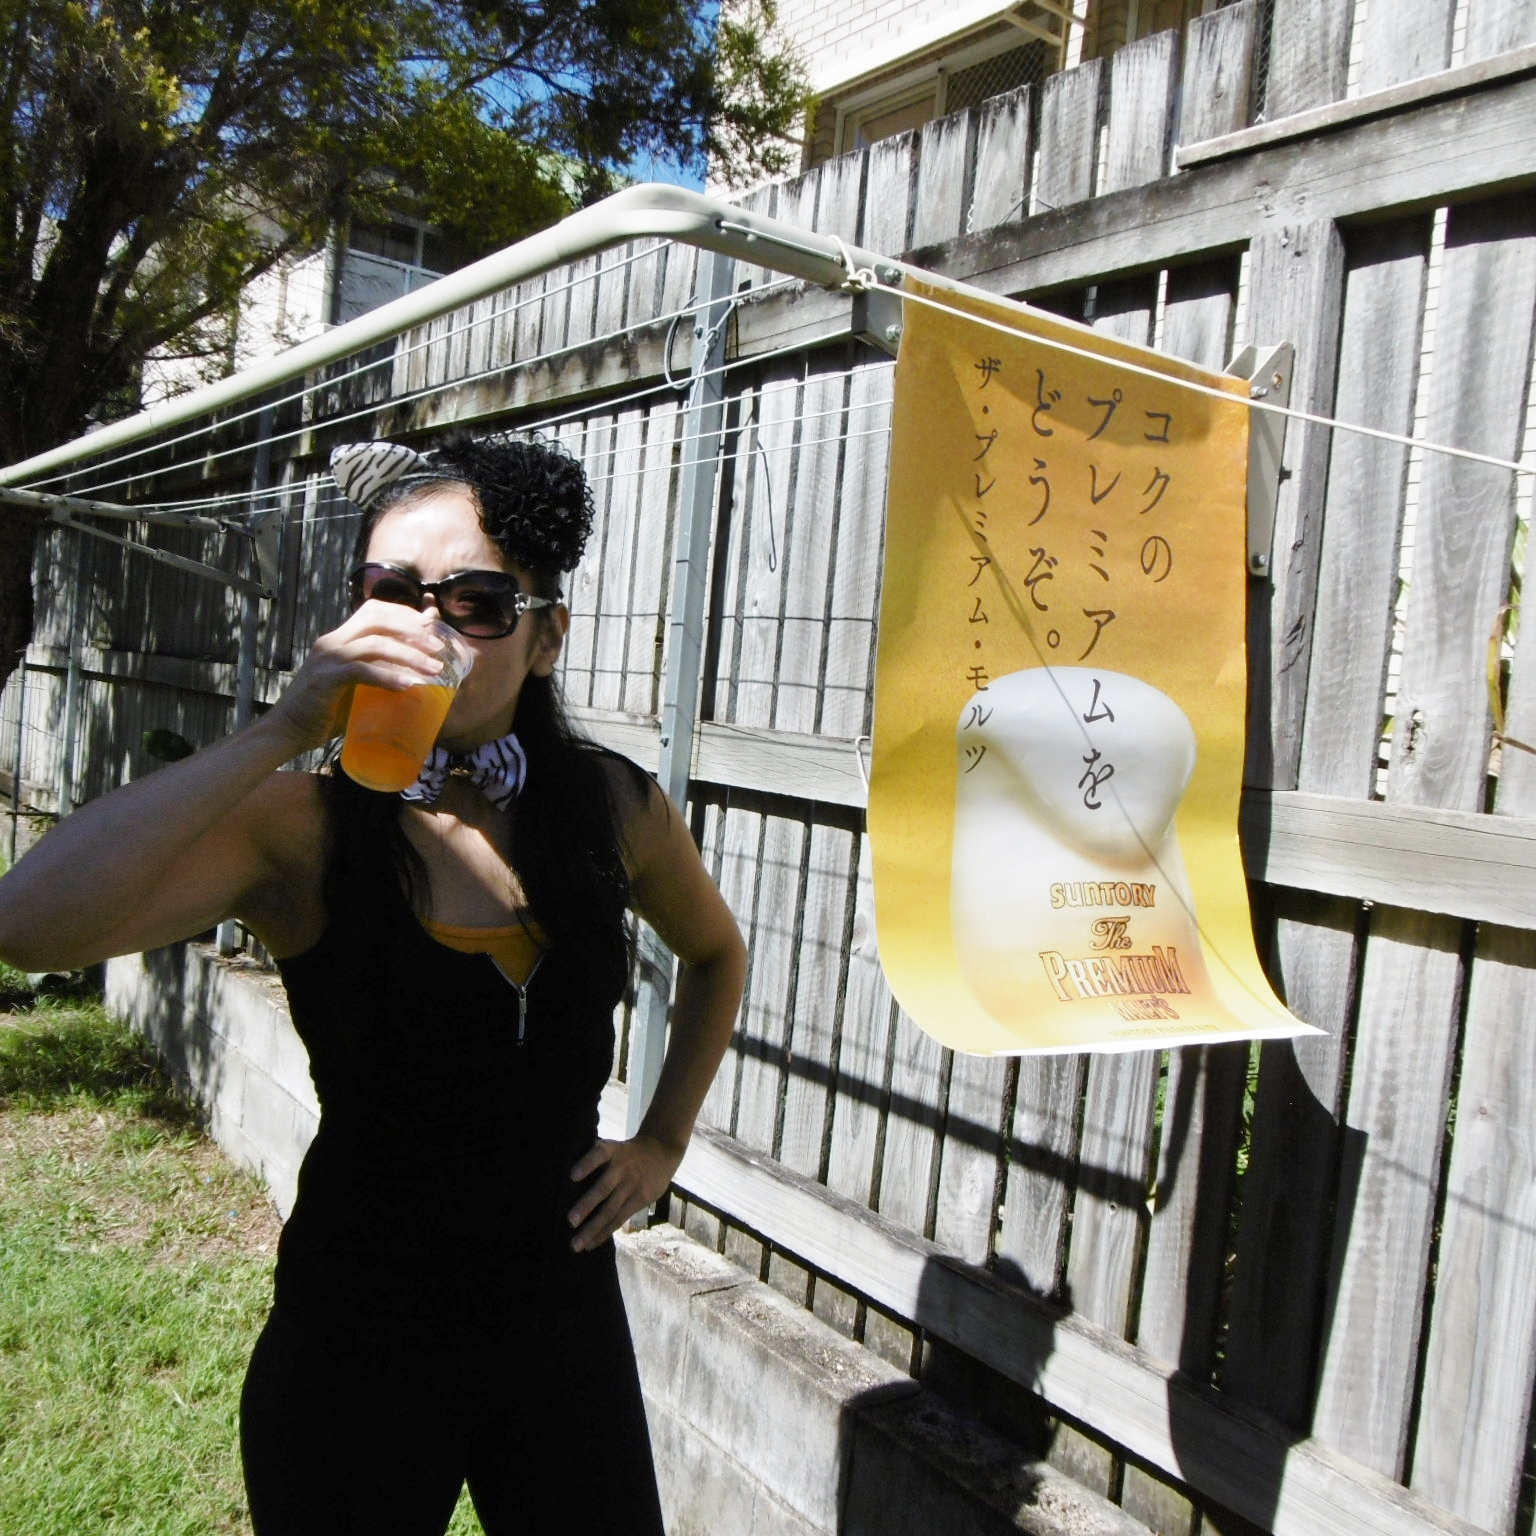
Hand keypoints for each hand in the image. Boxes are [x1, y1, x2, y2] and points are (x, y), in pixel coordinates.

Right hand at [263, 602, 446, 753]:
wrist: (288, 731)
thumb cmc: (326, 711)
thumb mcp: (356, 685)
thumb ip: (378, 673)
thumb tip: (415, 675)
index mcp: (340, 638)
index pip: (375, 610)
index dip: (405, 614)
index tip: (432, 628)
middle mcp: (333, 642)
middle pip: (378, 618)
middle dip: (413, 629)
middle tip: (438, 648)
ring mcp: (327, 659)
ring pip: (375, 643)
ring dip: (409, 654)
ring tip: (434, 670)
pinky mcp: (325, 679)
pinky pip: (361, 671)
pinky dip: (387, 677)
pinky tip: (408, 685)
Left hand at [567, 1133, 684, 1252]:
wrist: (662, 1151)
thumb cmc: (628, 1153)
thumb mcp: (615, 1147)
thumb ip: (597, 1158)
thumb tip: (567, 1178)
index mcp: (613, 1151)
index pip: (599, 1155)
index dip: (587, 1164)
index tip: (572, 1176)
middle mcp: (622, 1168)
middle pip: (603, 1187)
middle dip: (586, 1205)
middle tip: (570, 1221)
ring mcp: (632, 1185)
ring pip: (611, 1210)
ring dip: (593, 1228)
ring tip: (576, 1244)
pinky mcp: (640, 1199)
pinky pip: (620, 1218)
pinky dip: (605, 1232)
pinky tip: (591, 1243)